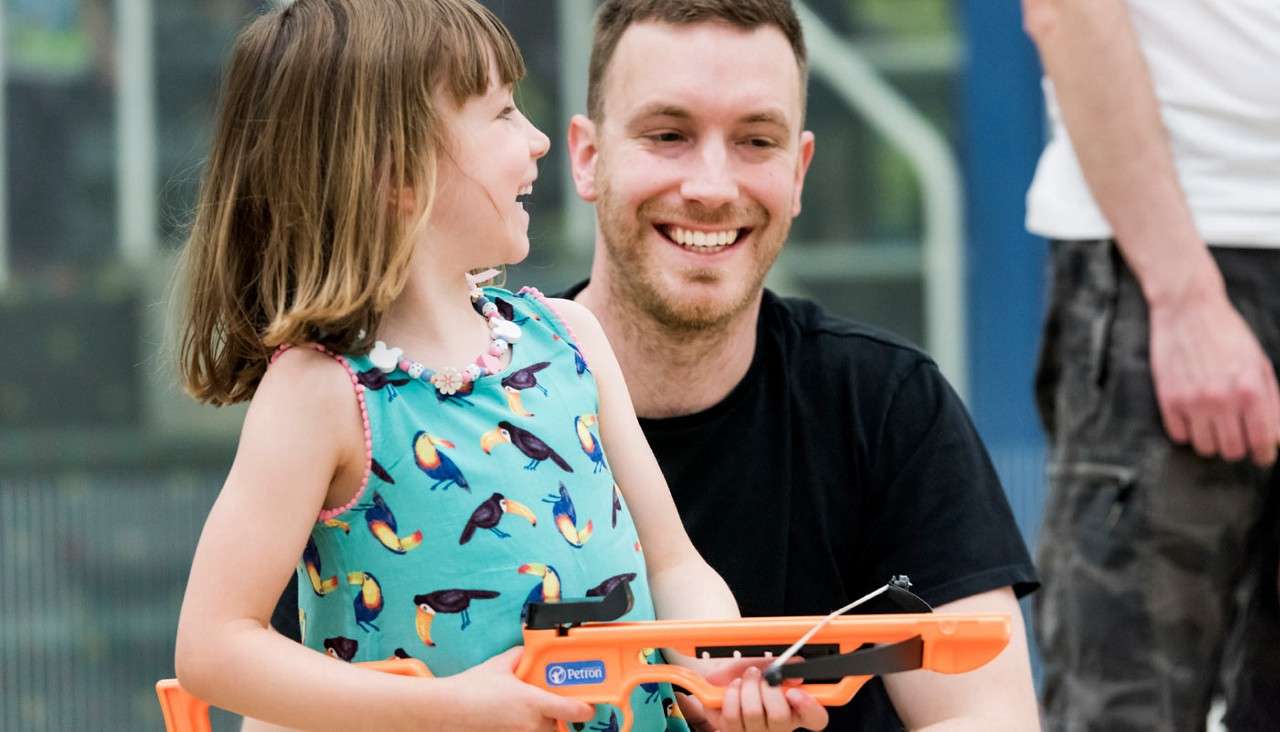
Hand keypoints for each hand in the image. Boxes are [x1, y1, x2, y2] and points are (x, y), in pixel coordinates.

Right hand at [440, 647, 594, 731]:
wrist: (446, 709)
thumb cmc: (472, 688)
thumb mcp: (500, 664)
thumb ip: (520, 656)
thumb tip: (528, 652)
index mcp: (533, 702)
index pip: (573, 710)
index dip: (586, 707)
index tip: (589, 703)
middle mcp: (531, 724)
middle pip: (559, 724)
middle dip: (559, 715)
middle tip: (553, 701)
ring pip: (543, 731)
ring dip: (542, 722)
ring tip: (527, 707)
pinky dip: (525, 725)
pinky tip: (512, 714)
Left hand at [677, 659, 827, 731]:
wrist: (715, 679)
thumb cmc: (743, 673)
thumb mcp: (762, 663)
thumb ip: (778, 664)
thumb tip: (795, 670)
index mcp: (794, 708)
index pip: (816, 718)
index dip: (809, 706)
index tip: (794, 690)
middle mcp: (778, 725)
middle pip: (780, 716)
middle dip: (766, 687)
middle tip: (760, 675)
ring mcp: (756, 731)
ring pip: (754, 713)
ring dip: (746, 687)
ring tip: (743, 679)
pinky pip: (733, 715)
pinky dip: (731, 694)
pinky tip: (732, 689)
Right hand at [1148, 288, 1279, 466]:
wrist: (1187, 307)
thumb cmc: (1228, 333)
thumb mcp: (1260, 363)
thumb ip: (1271, 401)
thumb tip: (1276, 436)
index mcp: (1251, 390)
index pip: (1263, 441)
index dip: (1265, 453)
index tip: (1263, 456)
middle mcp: (1222, 399)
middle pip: (1232, 451)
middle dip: (1237, 447)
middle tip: (1235, 435)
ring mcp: (1192, 401)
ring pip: (1205, 447)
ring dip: (1211, 440)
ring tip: (1212, 424)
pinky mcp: (1168, 399)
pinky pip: (1179, 435)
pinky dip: (1187, 430)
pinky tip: (1192, 414)